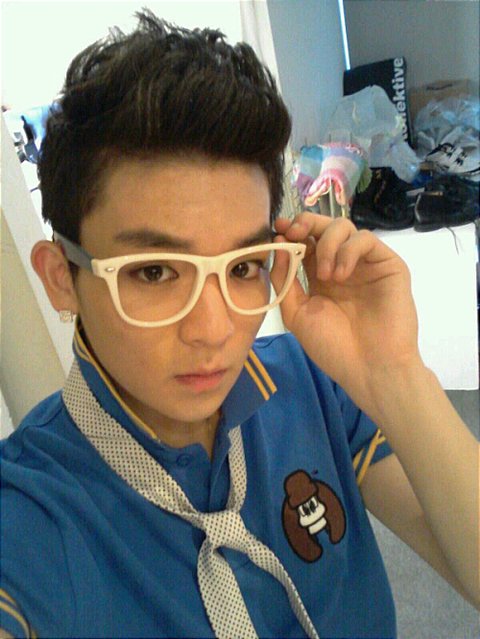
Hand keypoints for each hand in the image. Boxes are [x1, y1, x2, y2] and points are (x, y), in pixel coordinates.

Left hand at [272, 214, 422, 414]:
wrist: (369, 368)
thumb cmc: (332, 347)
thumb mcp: (297, 314)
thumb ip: (285, 280)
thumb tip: (279, 246)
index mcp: (319, 276)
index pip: (305, 242)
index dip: (291, 231)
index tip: (278, 230)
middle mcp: (341, 265)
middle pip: (324, 227)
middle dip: (306, 223)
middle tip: (295, 232)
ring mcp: (365, 264)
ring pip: (345, 227)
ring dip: (327, 243)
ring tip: (324, 276)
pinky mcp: (388, 264)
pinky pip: (366, 240)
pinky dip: (348, 251)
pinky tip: (340, 276)